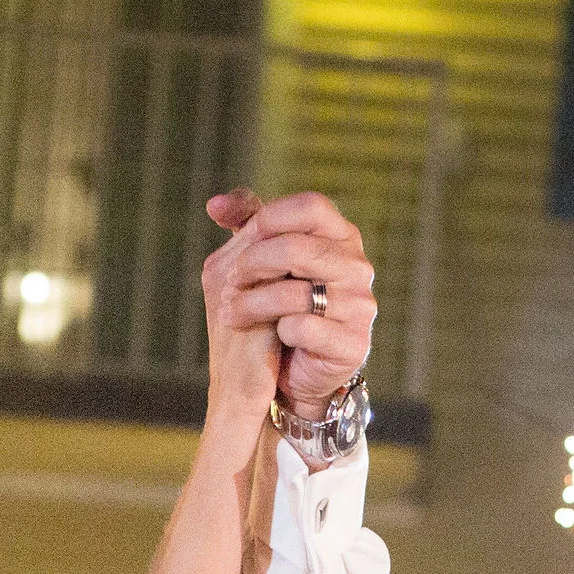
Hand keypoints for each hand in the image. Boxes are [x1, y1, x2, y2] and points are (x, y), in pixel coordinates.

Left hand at [204, 190, 374, 422]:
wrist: (302, 367)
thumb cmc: (284, 304)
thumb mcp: (267, 257)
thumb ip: (247, 224)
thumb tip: (213, 205)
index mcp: (342, 236)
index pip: (311, 207)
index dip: (270, 218)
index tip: (241, 241)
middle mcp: (357, 267)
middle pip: (298, 248)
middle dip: (253, 263)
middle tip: (230, 280)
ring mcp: (359, 306)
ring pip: (297, 293)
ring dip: (253, 303)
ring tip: (229, 312)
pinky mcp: (353, 344)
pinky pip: (305, 329)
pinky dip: (280, 332)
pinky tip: (270, 338)